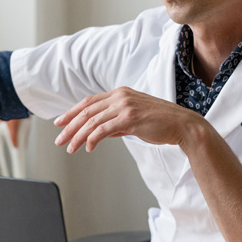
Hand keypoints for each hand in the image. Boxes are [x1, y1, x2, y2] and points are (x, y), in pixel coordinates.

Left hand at [53, 87, 198, 152]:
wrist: (182, 125)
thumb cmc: (160, 123)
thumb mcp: (134, 118)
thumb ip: (116, 123)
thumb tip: (100, 133)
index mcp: (120, 93)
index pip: (88, 102)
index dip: (71, 112)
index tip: (60, 122)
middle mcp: (120, 96)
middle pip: (86, 111)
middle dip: (69, 126)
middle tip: (60, 139)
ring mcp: (124, 106)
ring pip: (92, 121)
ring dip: (78, 136)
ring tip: (71, 148)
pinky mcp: (130, 118)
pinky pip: (103, 129)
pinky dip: (92, 139)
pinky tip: (88, 148)